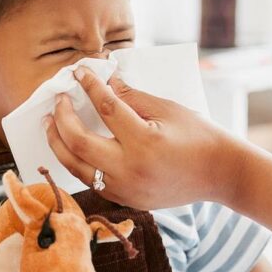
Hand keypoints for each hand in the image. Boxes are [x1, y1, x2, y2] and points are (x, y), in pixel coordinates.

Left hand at [45, 66, 245, 208]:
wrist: (220, 174)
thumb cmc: (199, 137)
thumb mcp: (168, 109)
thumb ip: (133, 97)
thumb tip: (106, 82)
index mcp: (145, 141)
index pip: (106, 108)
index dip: (90, 86)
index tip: (79, 71)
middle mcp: (130, 169)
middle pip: (78, 142)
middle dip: (62, 118)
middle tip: (59, 100)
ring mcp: (126, 189)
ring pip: (76, 167)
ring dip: (59, 144)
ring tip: (52, 124)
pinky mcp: (126, 199)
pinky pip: (91, 181)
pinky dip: (77, 162)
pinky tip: (72, 147)